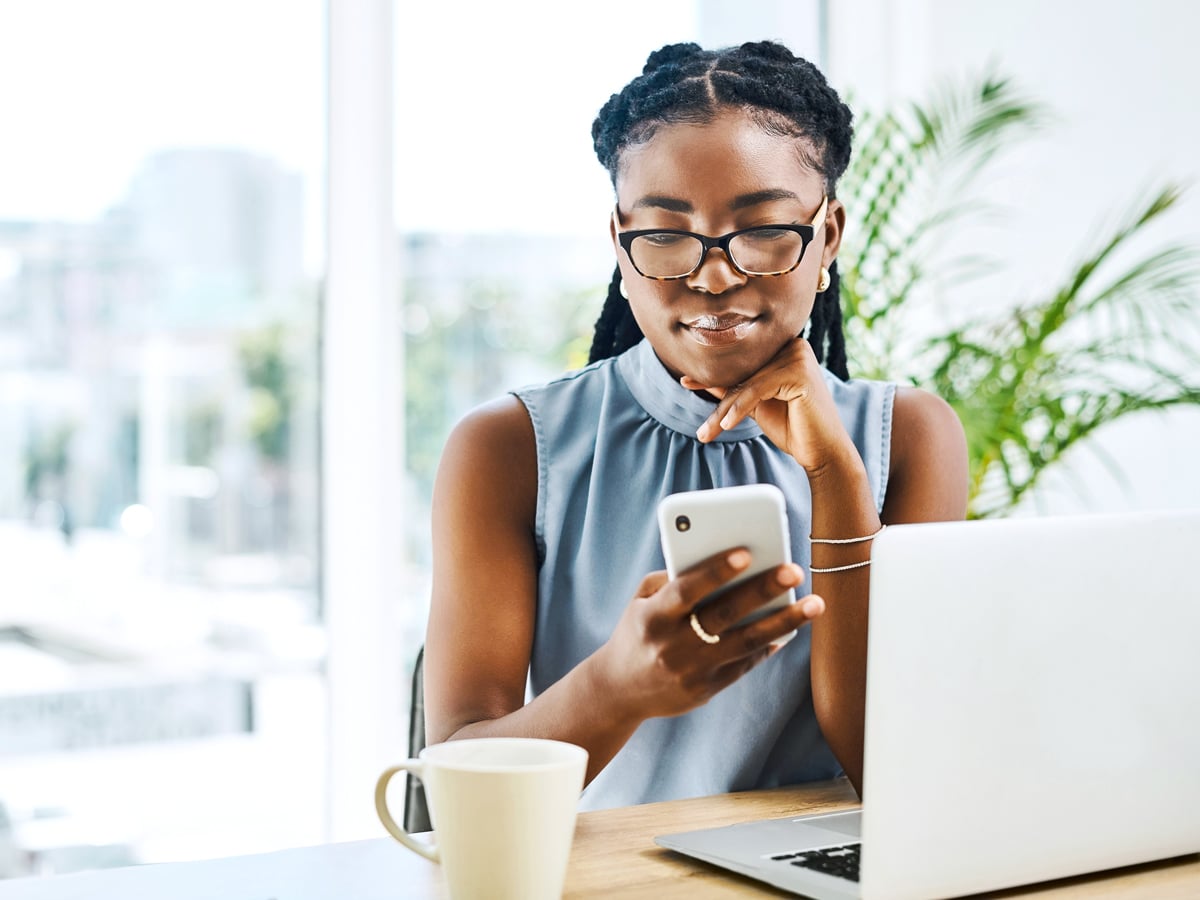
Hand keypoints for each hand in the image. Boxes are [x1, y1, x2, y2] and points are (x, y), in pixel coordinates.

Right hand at [591, 548, 824, 721]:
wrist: (619, 690)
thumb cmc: (638, 631)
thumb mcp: (642, 601)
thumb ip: (673, 579)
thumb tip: (726, 563)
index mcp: (652, 617)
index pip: (686, 590)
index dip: (715, 571)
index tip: (745, 552)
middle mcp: (672, 646)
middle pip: (724, 615)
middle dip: (762, 590)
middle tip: (794, 569)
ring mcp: (691, 671)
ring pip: (745, 643)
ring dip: (784, 622)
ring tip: (815, 604)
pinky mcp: (706, 690)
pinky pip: (745, 664)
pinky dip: (769, 645)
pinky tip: (791, 628)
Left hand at [683, 337, 850, 473]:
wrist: (822, 451)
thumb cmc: (793, 427)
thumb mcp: (755, 403)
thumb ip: (732, 388)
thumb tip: (697, 378)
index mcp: (784, 347)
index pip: (742, 361)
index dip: (714, 374)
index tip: (686, 383)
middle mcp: (793, 344)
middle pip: (743, 371)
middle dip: (717, 397)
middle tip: (698, 421)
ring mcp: (798, 355)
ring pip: (747, 382)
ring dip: (723, 410)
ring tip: (706, 433)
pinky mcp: (799, 371)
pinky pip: (757, 389)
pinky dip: (738, 408)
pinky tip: (726, 426)